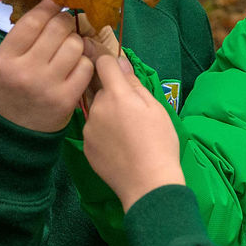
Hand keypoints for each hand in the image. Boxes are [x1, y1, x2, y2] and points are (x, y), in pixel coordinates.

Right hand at [0, 0, 92, 131]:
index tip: (55, 4)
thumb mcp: (4, 63)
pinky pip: (86, 67)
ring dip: (76, 43)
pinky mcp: (67, 98)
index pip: (32, 21)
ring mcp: (48, 86)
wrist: (15, 133)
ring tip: (68, 51)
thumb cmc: (11, 90)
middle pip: (58, 28)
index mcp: (5, 60)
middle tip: (64, 27)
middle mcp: (25, 71)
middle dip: (65, 23)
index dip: (48, 7)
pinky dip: (84, 64)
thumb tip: (51, 5)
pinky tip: (75, 68)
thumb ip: (23, 37)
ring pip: (76, 45)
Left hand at [82, 51, 184, 209]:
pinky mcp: (85, 146)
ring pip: (97, 111)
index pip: (103, 63)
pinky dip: (103, 134)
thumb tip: (121, 62)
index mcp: (116, 95)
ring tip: (126, 134)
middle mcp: (97, 108)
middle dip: (113, 94)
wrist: (148, 184)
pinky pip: (93, 131)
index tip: (118, 71)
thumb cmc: (160, 143)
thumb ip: (135, 83)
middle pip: (100, 89)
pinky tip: (118, 147)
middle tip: (131, 113)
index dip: (111, 64)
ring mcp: (88, 129)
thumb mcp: (155, 108)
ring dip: (107, 115)